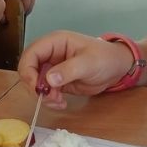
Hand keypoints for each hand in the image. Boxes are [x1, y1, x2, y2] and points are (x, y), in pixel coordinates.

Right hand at [18, 30, 134, 108]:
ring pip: (35, 83)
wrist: (117, 69)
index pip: (30, 54)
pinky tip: (62, 104)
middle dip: (35, 87)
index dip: (28, 71)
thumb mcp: (89, 63)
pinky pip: (45, 91)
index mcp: (54, 42)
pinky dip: (50, 100)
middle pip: (28, 70)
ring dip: (43, 96)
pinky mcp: (57, 81)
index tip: (37, 88)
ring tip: (59, 102)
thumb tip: (49, 80)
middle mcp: (49, 54)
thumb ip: (69, 70)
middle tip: (49, 98)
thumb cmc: (105, 58)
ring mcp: (52, 68)